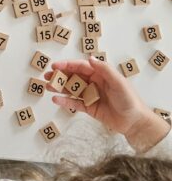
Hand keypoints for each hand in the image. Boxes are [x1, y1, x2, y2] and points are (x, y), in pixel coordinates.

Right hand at [45, 57, 169, 151]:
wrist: (134, 122)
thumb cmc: (129, 100)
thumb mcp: (118, 82)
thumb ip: (104, 70)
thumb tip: (89, 58)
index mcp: (100, 74)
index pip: (80, 67)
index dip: (67, 65)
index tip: (55, 66)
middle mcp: (94, 83)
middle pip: (73, 77)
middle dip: (60, 76)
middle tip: (47, 76)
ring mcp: (90, 95)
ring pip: (71, 89)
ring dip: (59, 87)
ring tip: (47, 87)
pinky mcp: (89, 108)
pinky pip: (74, 103)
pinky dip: (65, 101)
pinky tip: (56, 99)